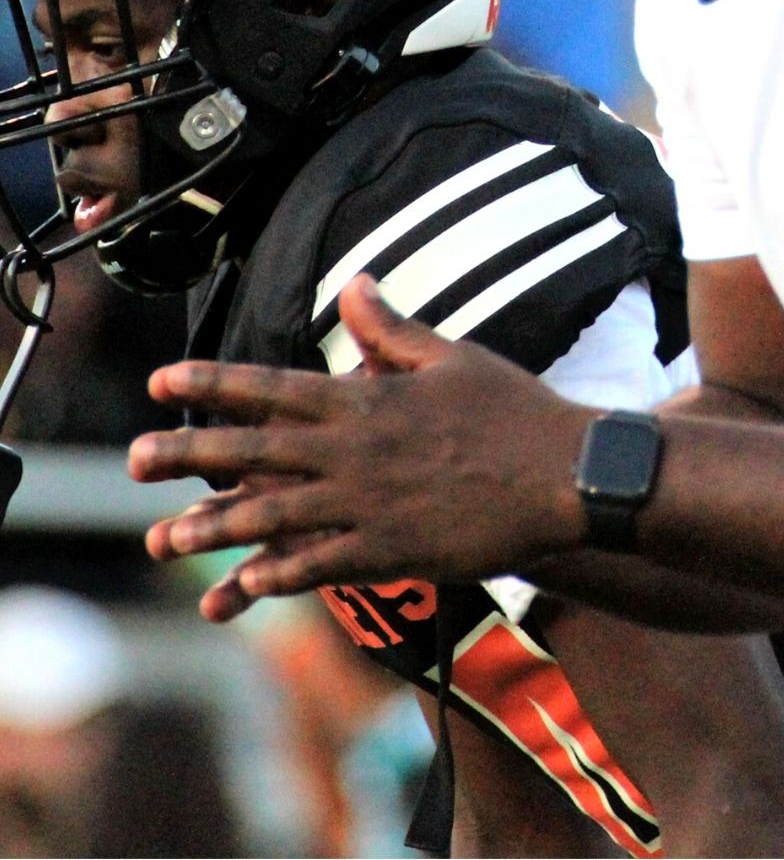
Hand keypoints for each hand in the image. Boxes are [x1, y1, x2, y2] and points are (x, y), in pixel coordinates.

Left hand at [129, 274, 592, 617]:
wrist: (564, 474)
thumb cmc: (514, 409)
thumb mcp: (454, 356)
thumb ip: (394, 329)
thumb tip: (355, 284)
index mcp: (369, 399)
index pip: (274, 389)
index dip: (214, 384)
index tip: (163, 381)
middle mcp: (356, 451)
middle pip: (254, 452)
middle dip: (188, 455)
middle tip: (134, 460)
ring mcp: (369, 504)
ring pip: (273, 516)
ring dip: (214, 526)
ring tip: (164, 537)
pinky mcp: (390, 551)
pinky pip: (319, 566)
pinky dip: (277, 574)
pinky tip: (242, 583)